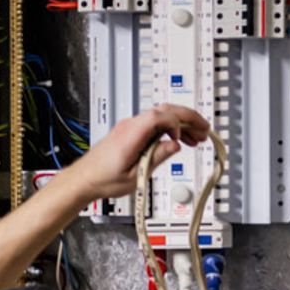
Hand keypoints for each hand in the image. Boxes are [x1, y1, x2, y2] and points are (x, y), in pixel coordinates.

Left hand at [62, 105, 210, 200]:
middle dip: (188, 118)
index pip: (158, 115)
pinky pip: (155, 123)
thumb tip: (174, 146)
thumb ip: (156, 158)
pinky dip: (170, 129)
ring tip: (197, 138)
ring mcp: (130, 127)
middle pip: (164, 110)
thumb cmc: (103, 179)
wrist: (84, 179)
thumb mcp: (135, 176)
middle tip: (205, 130)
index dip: (174, 123)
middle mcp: (130, 126)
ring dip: (181, 124)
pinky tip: (180, 140)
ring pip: (161, 115)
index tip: (182, 139)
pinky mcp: (131, 132)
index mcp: (130, 135)